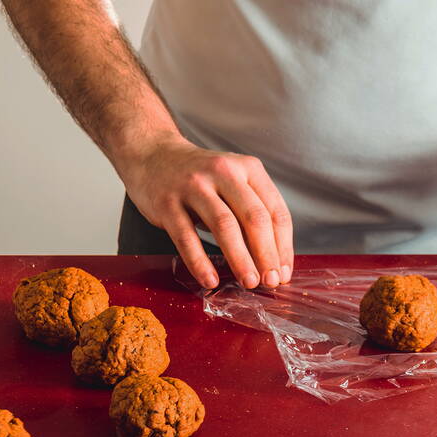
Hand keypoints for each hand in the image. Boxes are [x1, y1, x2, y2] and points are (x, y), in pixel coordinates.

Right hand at [116, 135, 292, 289]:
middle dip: (267, 254)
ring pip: (224, 226)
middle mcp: (224, 172)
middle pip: (254, 218)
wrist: (152, 154)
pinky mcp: (167, 202)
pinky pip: (186, 237)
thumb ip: (252, 214)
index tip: (284, 272)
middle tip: (271, 281)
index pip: (276, 211)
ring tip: (249, 282)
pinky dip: (200, 262)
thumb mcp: (234, 184)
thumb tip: (272, 261)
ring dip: (240, 259)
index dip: (283, 246)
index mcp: (249, 168)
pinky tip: (210, 280)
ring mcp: (194, 186)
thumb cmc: (202, 178)